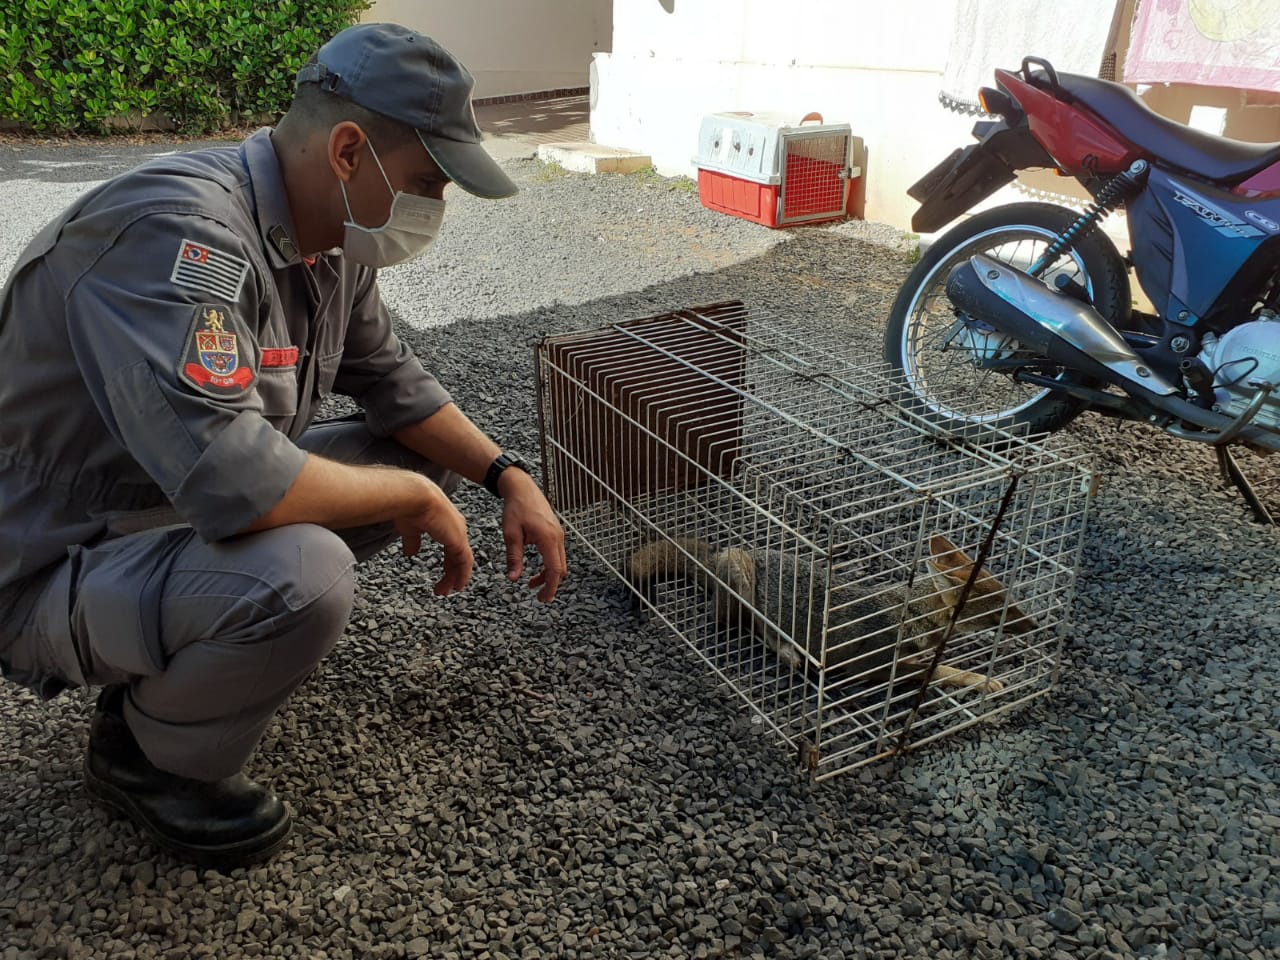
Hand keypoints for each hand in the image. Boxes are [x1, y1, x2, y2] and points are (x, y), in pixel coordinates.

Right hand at [393, 476, 473, 595]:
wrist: (415, 497)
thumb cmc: (410, 507)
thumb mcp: (410, 529)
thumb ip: (413, 541)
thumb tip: (411, 553)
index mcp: (446, 524)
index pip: (451, 547)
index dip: (448, 562)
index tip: (443, 575)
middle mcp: (456, 528)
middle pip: (458, 555)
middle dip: (451, 572)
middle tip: (443, 587)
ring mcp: (459, 534)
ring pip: (462, 561)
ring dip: (454, 578)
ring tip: (445, 591)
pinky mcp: (459, 541)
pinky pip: (465, 563)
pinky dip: (462, 576)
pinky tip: (457, 586)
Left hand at [498, 468, 566, 602]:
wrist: (522, 488)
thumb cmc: (515, 508)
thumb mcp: (511, 535)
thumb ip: (514, 558)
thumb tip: (513, 578)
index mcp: (548, 539)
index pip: (554, 570)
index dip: (550, 587)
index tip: (543, 599)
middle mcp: (558, 537)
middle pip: (560, 569)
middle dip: (550, 584)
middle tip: (538, 596)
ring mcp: (558, 534)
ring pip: (559, 562)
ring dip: (549, 575)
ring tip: (532, 583)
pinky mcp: (555, 532)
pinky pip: (556, 553)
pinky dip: (549, 564)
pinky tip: (536, 568)